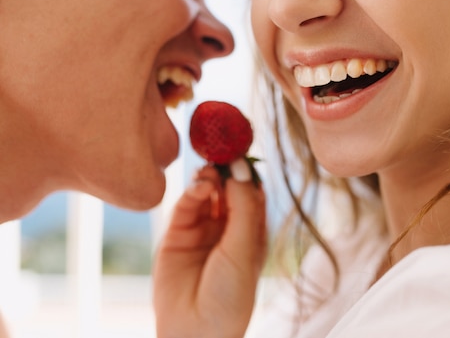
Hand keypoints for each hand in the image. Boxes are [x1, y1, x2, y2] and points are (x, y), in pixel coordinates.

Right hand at [153, 159, 266, 337]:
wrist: (196, 331)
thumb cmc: (231, 295)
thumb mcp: (245, 248)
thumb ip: (243, 207)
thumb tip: (242, 168)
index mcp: (252, 231)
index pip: (252, 191)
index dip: (248, 171)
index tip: (243, 150)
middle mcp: (228, 228)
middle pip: (228, 188)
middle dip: (226, 169)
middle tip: (223, 151)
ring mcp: (202, 230)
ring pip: (206, 193)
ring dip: (209, 178)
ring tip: (210, 172)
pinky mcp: (177, 234)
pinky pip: (186, 206)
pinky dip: (192, 192)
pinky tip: (199, 186)